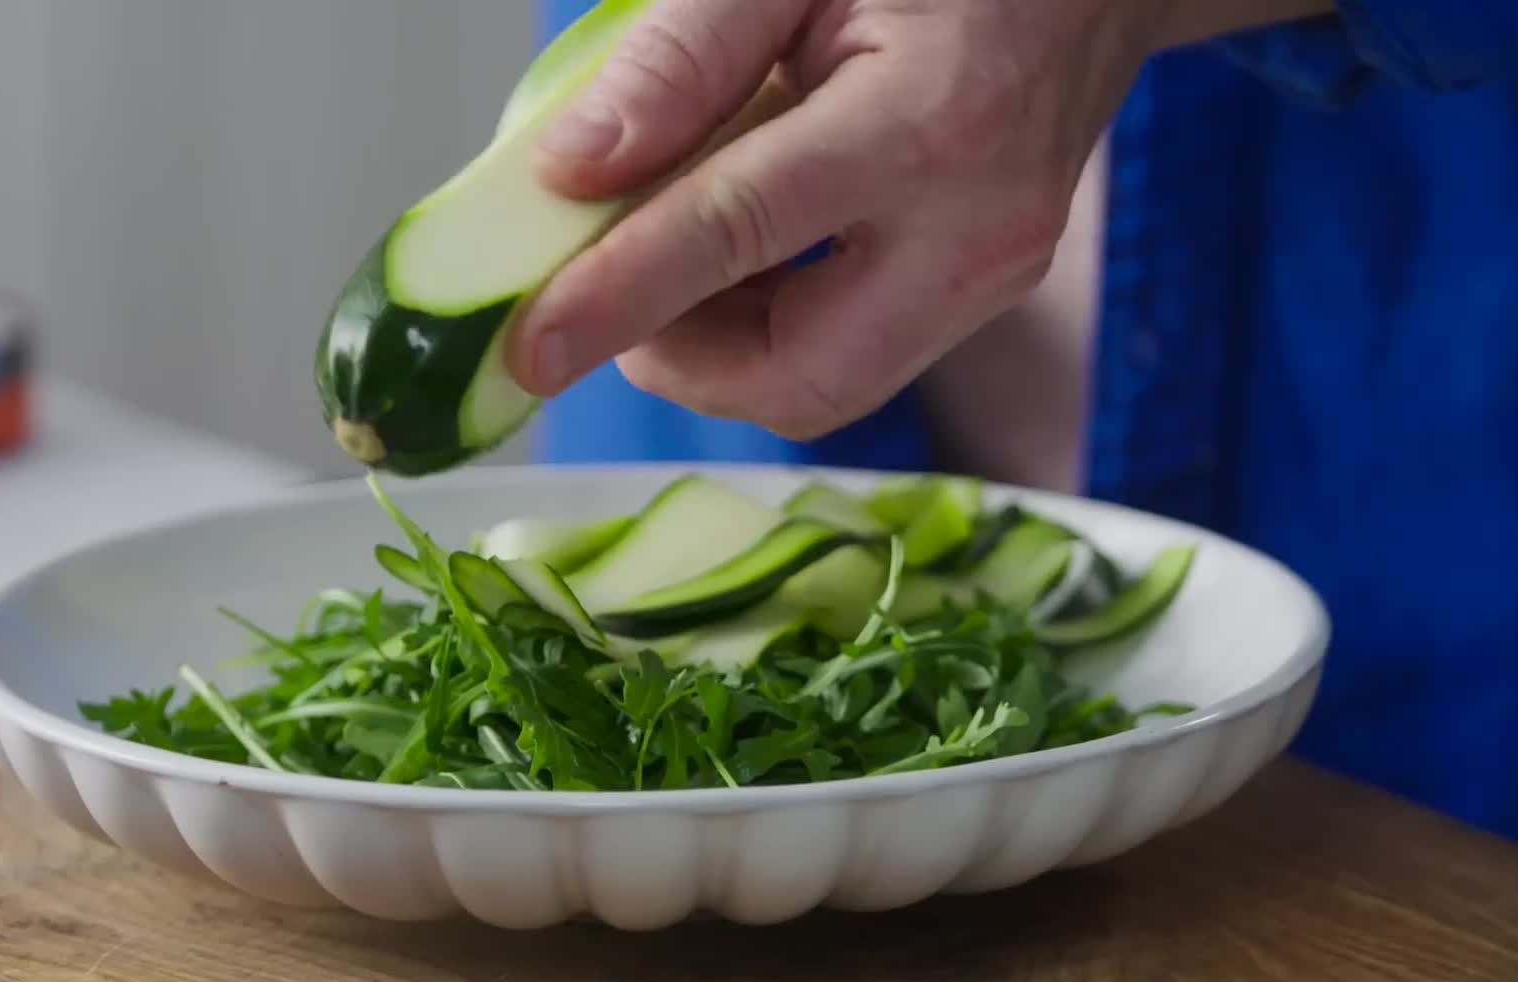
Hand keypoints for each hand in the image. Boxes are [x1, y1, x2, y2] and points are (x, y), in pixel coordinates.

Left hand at [507, 0, 1328, 439]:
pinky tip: (737, 253)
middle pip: (797, 376)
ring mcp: (992, 279)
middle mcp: (974, 234)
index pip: (738, 234)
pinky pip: (853, 355)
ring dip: (716, 348)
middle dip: (676, 360)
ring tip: (671, 253)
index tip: (525, 346)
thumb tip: (568, 173)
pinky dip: (766, 325)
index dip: (618, 294)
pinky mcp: (985, 296)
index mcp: (928, 127)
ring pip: (821, 386)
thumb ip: (680, 59)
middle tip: (604, 294)